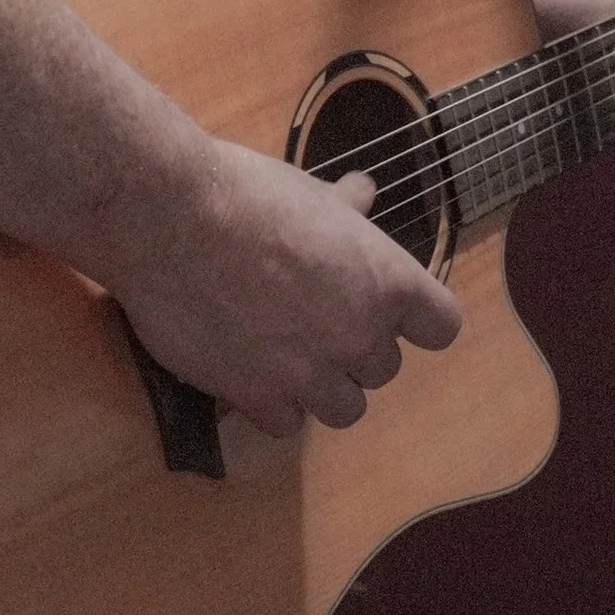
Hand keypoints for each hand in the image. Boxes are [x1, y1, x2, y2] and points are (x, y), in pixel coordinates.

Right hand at [107, 138, 463, 438]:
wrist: (172, 219)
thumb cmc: (247, 191)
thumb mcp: (309, 190)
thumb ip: (345, 207)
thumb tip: (364, 193)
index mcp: (386, 279)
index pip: (442, 326)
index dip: (417, 320)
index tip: (392, 310)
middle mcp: (360, 334)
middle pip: (385, 368)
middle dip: (355, 347)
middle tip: (315, 316)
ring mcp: (311, 374)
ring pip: (345, 408)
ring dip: (322, 385)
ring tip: (287, 351)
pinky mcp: (259, 400)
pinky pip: (289, 424)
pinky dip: (273, 404)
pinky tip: (250, 369)